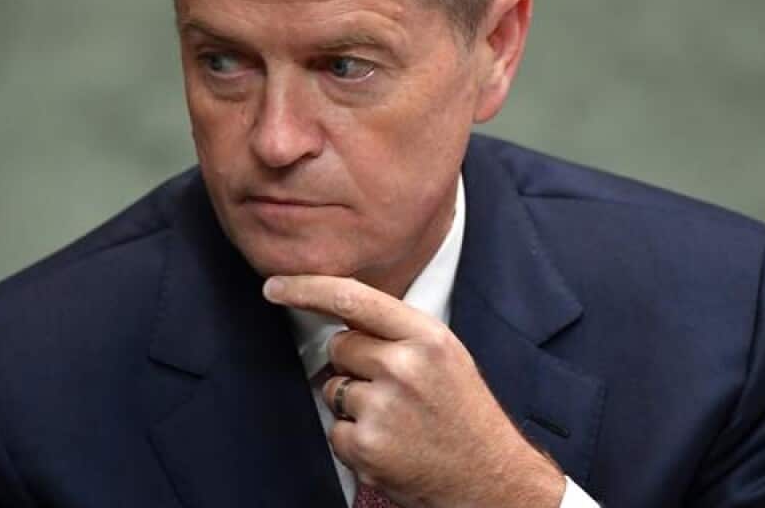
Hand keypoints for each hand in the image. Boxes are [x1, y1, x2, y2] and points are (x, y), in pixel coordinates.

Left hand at [263, 275, 564, 507]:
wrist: (489, 479)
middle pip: (339, 347)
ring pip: (333, 390)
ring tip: (397, 421)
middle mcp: (404, 367)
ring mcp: (383, 408)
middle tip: (393, 389)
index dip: (306, 288)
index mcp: (427, 337)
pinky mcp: (366, 447)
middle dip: (352, 365)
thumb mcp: (446, 356)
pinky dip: (354, 440)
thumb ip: (399, 333)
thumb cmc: (465, 415)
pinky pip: (335, 430)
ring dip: (354, 405)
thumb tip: (343, 321)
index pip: (353, 299)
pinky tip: (390, 445)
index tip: (274, 286)